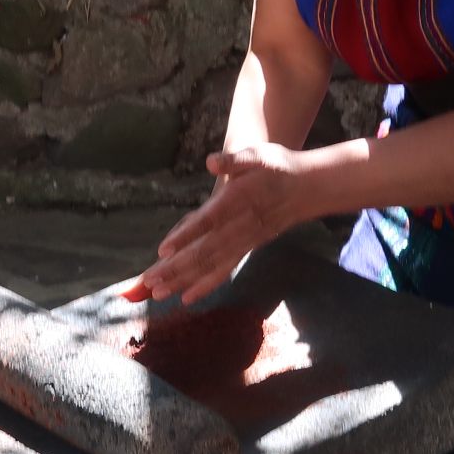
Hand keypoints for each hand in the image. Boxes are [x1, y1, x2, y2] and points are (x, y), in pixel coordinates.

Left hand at [140, 144, 311, 303]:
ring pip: (210, 266)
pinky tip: (186, 298)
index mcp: (237, 202)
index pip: (208, 221)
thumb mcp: (258, 155)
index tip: (164, 250)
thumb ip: (234, 160)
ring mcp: (242, 243)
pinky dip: (205, 285)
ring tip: (157, 293)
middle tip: (148, 281)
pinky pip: (223, 271)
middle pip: (204, 251)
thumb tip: (212, 161)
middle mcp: (239, 228)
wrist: (305, 189)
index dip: (186, 236)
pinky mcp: (244, 250)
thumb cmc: (276, 168)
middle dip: (175, 268)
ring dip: (184, 280)